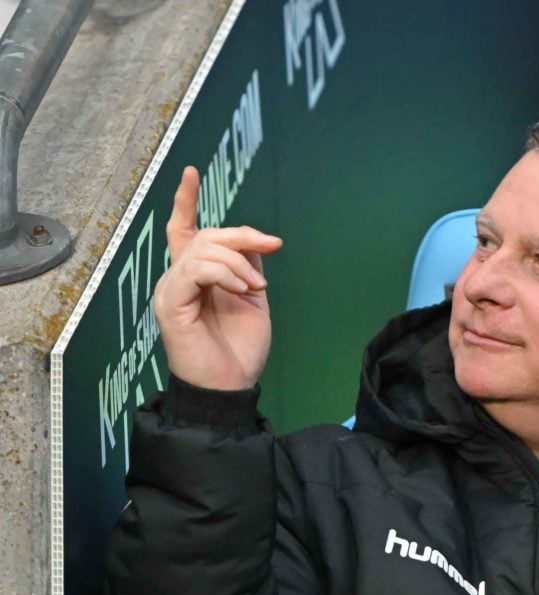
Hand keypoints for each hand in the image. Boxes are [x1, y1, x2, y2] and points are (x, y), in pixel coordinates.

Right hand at [153, 166, 282, 389]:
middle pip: (206, 234)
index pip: (185, 230)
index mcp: (197, 276)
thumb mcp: (251, 298)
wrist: (232, 384)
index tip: (191, 171)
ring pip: (203, 249)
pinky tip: (242, 290)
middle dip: (242, 234)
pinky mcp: (171, 303)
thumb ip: (246, 267)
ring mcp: (172, 289)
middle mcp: (179, 278)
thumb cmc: (239, 348)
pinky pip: (196, 270)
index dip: (186, 201)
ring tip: (256, 287)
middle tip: (272, 246)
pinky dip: (225, 274)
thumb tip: (251, 241)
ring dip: (238, 262)